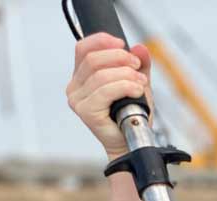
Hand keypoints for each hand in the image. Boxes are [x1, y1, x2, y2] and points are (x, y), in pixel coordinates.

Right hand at [66, 32, 154, 158]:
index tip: (123, 45)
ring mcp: (78, 99)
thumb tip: (140, 48)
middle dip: (120, 58)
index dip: (102, 41)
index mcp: (82, 76)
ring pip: (101, 75)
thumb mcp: (138, 84)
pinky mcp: (85, 111)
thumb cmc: (131, 115)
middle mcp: (75, 86)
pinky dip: (125, 87)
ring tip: (141, 85)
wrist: (131, 143)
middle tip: (138, 68)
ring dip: (127, 76)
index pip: (83, 48)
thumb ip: (139, 66)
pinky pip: (105, 91)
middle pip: (94, 59)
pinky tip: (137, 92)